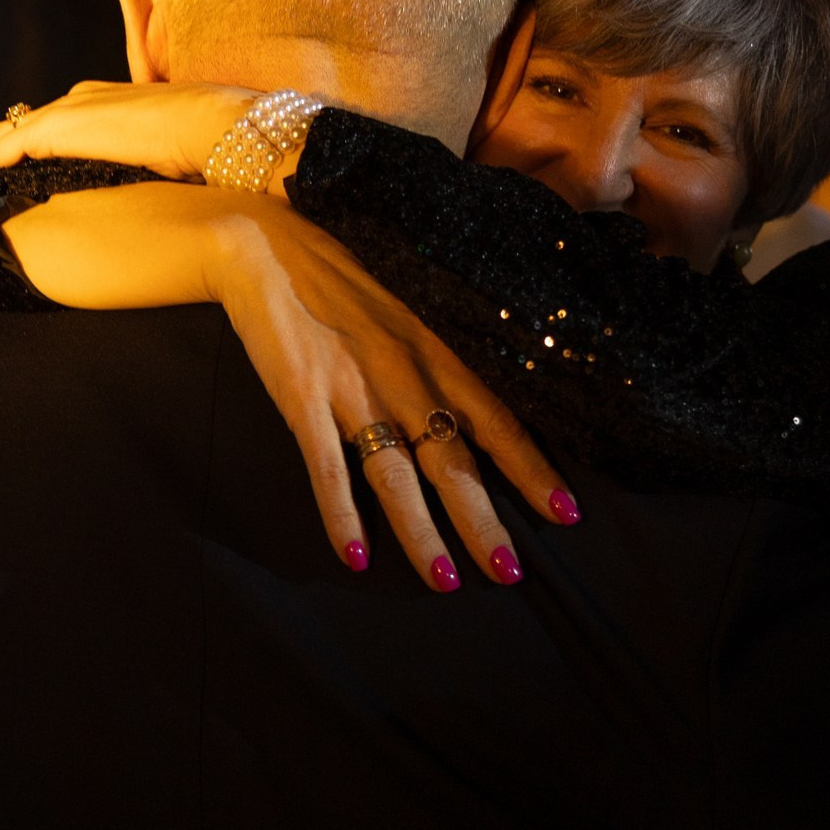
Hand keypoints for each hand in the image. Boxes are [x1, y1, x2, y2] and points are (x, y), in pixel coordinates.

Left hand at [0, 81, 256, 190]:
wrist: (217, 128)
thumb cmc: (209, 148)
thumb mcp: (172, 159)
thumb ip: (147, 168)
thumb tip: (145, 193)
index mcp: (108, 105)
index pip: (51, 126)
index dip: (22, 143)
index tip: (1, 159)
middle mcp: (82, 100)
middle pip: (19, 127)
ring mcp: (69, 111)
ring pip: (3, 136)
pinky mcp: (59, 128)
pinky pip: (2, 150)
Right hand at [204, 198, 578, 590]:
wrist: (264, 247)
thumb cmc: (341, 282)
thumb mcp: (407, 312)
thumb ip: (437, 362)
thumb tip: (473, 414)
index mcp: (435, 352)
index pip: (496, 419)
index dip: (531, 469)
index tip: (565, 513)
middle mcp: (404, 375)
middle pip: (454, 460)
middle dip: (484, 521)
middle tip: (510, 573)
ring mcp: (353, 389)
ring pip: (397, 476)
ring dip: (423, 534)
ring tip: (447, 582)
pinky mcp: (303, 399)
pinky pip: (327, 469)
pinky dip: (340, 516)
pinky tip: (355, 557)